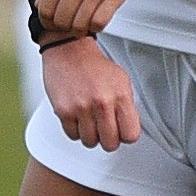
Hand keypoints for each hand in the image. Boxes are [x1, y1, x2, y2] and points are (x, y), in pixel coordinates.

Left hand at [37, 0, 146, 35]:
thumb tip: (40, 3)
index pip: (45, 10)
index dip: (47, 22)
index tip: (53, 23)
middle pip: (61, 21)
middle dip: (63, 27)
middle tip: (69, 24)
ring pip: (79, 25)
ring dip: (80, 29)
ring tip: (82, 22)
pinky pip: (99, 23)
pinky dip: (96, 26)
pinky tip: (96, 18)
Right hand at [41, 36, 140, 151]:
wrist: (69, 51)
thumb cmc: (95, 66)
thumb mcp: (121, 81)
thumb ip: (126, 105)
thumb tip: (129, 127)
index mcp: (121, 96)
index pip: (131, 135)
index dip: (126, 135)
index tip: (122, 131)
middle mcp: (102, 103)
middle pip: (110, 144)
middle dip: (108, 139)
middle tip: (105, 128)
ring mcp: (82, 109)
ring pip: (90, 142)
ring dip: (91, 135)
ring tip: (91, 120)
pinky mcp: (64, 111)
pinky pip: (73, 136)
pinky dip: (76, 130)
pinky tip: (79, 117)